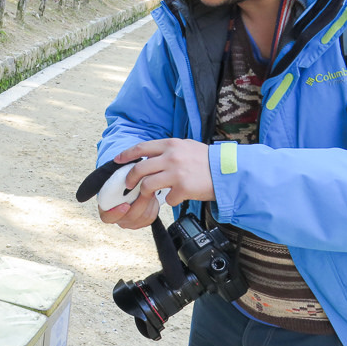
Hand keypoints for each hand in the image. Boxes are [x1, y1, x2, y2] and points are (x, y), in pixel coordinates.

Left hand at [99, 138, 213, 229]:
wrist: (229, 172)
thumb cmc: (208, 160)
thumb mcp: (187, 147)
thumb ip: (169, 150)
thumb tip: (149, 156)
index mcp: (171, 145)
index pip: (141, 148)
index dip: (126, 155)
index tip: (117, 160)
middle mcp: (171, 157)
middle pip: (139, 168)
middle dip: (130, 178)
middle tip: (128, 184)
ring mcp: (176, 173)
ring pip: (148, 185)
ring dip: (146, 192)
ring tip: (149, 195)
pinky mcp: (183, 188)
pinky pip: (167, 199)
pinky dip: (170, 201)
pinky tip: (176, 198)